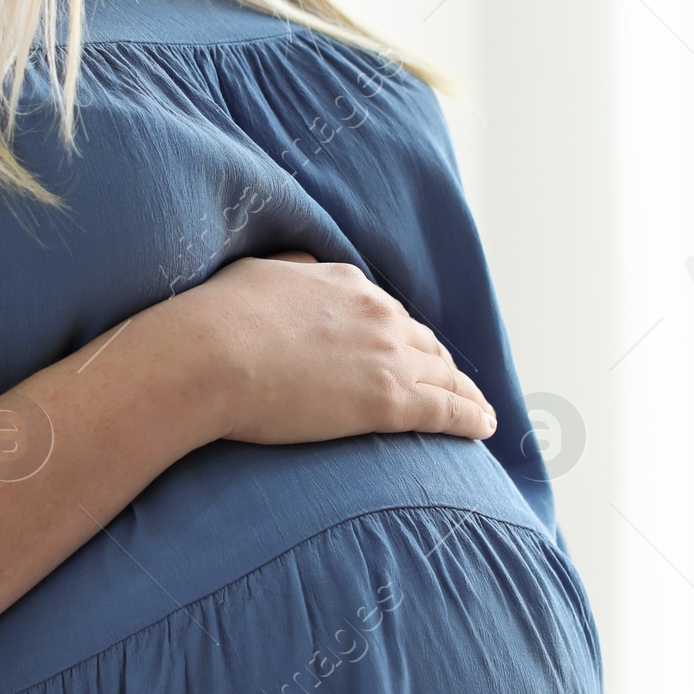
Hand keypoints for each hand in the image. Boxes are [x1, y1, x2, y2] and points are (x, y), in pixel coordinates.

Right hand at [181, 252, 496, 447]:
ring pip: (443, 374)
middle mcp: (377, 313)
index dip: (399, 335)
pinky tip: (484, 426)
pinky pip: (447, 409)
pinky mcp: (389, 400)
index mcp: (346, 283)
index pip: (387, 312)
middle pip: (422, 341)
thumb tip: (300, 267)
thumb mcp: (257, 275)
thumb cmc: (216, 319)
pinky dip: (471, 416)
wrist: (210, 355)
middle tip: (448, 382)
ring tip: (475, 407)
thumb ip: (290, 272)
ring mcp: (388, 355)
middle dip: (437, 362)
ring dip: (462, 389)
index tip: (405, 350)